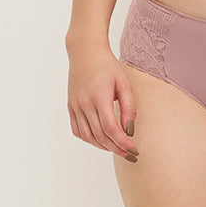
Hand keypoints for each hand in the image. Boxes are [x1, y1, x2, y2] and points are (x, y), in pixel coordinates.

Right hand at [66, 41, 139, 162]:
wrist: (85, 52)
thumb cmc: (107, 65)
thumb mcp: (123, 83)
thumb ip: (128, 107)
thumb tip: (130, 130)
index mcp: (99, 97)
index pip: (111, 129)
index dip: (123, 143)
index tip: (134, 150)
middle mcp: (84, 103)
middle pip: (100, 136)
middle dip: (116, 148)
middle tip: (130, 154)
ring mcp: (75, 106)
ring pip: (88, 136)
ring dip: (103, 146)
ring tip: (117, 148)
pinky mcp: (71, 107)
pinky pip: (78, 130)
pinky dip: (90, 139)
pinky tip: (101, 139)